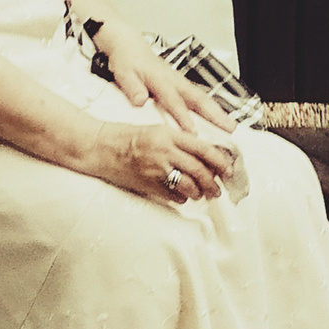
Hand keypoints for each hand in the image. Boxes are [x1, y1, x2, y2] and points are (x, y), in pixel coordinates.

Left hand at [92, 16, 234, 154]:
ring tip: (231, 127)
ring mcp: (180, 81)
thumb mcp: (123, 73)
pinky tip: (219, 120)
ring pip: (203, 97)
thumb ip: (132, 87)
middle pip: (198, 98)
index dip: (183, 116)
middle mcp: (174, 80)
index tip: (191, 131)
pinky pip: (199, 97)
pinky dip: (211, 109)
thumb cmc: (126, 60)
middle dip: (214, 114)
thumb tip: (140, 100)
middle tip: (228, 129)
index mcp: (160, 78)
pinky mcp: (181, 84)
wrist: (128, 45)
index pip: (173, 100)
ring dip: (218, 112)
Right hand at [98, 112, 239, 206]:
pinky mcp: (148, 184)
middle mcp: (164, 151)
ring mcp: (156, 169)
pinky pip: (173, 196)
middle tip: (218, 188)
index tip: (229, 169)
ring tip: (202, 194)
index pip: (204, 148)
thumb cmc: (124, 137)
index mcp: (169, 135)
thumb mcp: (156, 130)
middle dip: (213, 182)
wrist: (99, 147)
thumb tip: (202, 154)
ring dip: (200, 193)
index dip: (221, 161)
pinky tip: (182, 196)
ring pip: (189, 185)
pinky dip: (182, 198)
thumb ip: (179, 141)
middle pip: (200, 170)